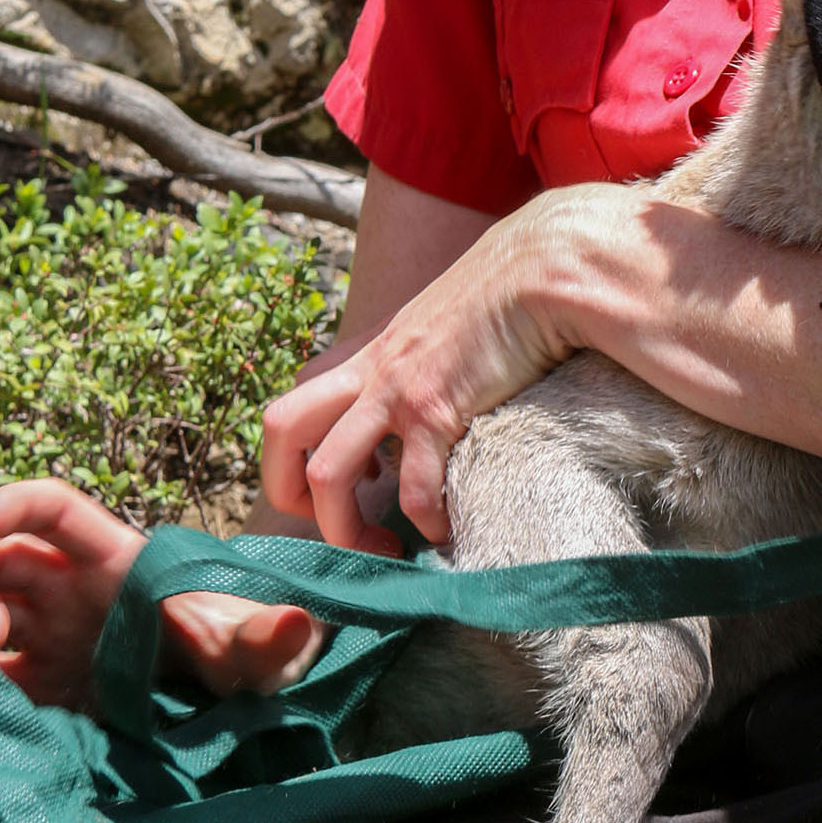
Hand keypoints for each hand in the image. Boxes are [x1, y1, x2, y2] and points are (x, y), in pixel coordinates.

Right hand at [0, 479, 324, 707]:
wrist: (234, 710)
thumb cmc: (245, 659)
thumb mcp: (259, 651)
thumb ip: (269, 637)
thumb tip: (298, 624)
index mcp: (113, 563)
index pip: (53, 510)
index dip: (13, 504)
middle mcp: (68, 592)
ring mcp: (47, 639)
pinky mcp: (40, 689)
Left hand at [259, 186, 606, 551]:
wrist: (541, 269)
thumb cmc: (505, 300)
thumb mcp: (442, 329)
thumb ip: (423, 362)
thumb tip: (433, 401)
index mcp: (367, 355)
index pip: (295, 403)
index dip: (298, 454)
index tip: (352, 484)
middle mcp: (368, 371)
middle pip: (280, 429)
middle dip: (289, 493)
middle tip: (336, 527)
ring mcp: (396, 389)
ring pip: (325, 474)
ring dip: (345, 530)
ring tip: (384, 552)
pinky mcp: (436, 408)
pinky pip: (413, 489)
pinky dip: (426, 524)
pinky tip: (448, 531)